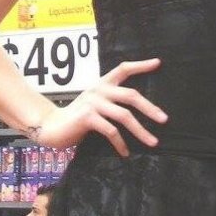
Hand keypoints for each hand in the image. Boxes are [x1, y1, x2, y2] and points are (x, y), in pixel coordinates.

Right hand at [33, 58, 167, 152]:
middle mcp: (99, 90)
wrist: (51, 127)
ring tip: (152, 142)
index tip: (158, 63)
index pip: (123, 69)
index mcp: (102, 84)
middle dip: (150, 108)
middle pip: (131, 95)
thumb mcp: (95, 105)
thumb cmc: (77, 119)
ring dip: (140, 131)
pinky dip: (120, 143)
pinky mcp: (87, 117)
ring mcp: (93, 102)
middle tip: (164, 120)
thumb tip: (140, 111)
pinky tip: (125, 152)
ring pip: (124, 115)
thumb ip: (111, 102)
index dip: (141, 65)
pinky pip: (111, 130)